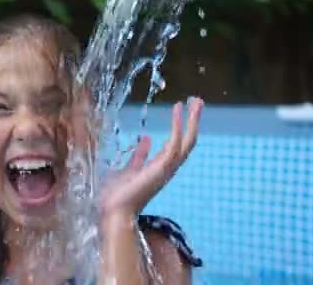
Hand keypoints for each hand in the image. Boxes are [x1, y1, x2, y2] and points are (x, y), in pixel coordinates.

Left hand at [98, 98, 203, 227]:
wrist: (114, 210)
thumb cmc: (118, 194)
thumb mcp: (129, 168)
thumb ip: (139, 156)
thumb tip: (146, 139)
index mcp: (160, 167)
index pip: (177, 143)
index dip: (181, 126)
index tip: (180, 108)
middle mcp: (168, 167)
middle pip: (188, 140)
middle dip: (193, 121)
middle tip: (197, 101)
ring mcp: (167, 168)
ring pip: (188, 141)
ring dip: (192, 120)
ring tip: (195, 101)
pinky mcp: (162, 167)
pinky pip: (176, 143)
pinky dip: (178, 126)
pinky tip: (177, 111)